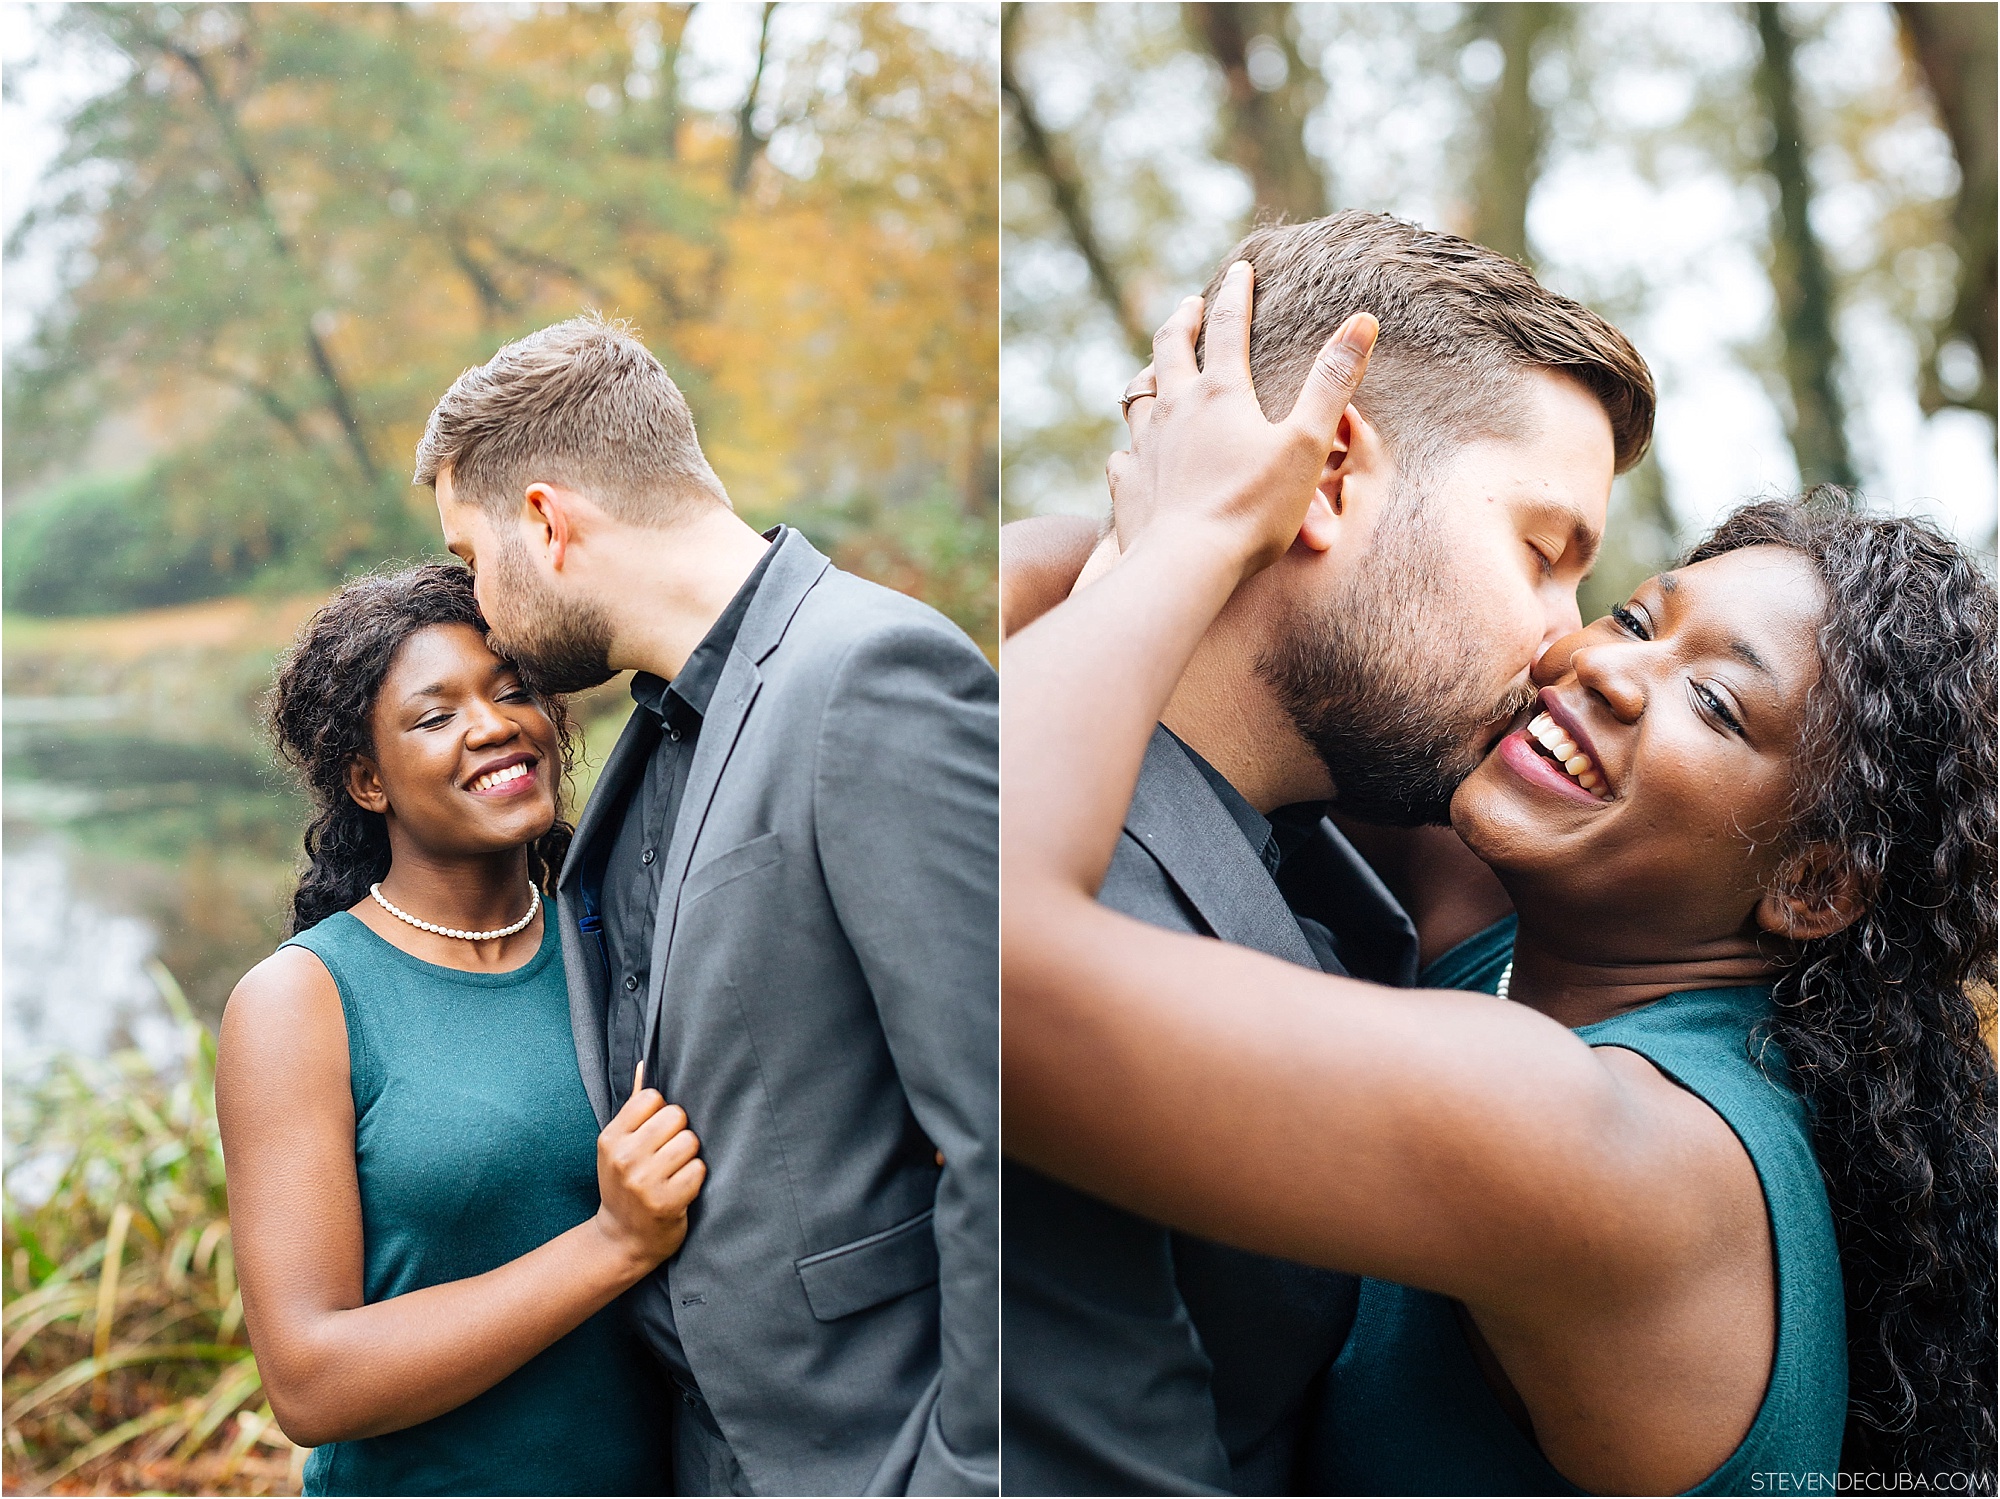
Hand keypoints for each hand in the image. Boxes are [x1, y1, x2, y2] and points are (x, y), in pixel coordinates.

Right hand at [593, 1065, 705, 1271]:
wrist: (621, 1240)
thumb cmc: (624, 1184)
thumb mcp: (618, 1146)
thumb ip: (634, 1107)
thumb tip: (645, 1063)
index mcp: (611, 1138)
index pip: (653, 1097)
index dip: (662, 1113)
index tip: (656, 1134)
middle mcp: (624, 1158)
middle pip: (676, 1116)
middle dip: (679, 1133)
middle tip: (668, 1155)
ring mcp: (644, 1181)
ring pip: (691, 1141)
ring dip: (689, 1156)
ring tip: (674, 1172)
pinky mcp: (666, 1202)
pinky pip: (699, 1169)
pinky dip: (695, 1178)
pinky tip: (680, 1189)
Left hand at [1106, 260, 1377, 578]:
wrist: (1186, 563)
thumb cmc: (1253, 509)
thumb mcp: (1307, 444)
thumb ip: (1331, 383)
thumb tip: (1363, 320)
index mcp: (1220, 393)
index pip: (1229, 327)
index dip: (1236, 294)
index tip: (1240, 270)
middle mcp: (1174, 409)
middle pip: (1170, 349)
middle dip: (1183, 321)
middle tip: (1189, 305)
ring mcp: (1143, 445)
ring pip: (1138, 396)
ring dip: (1148, 376)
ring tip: (1153, 370)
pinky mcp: (1126, 483)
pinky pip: (1121, 455)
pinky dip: (1128, 446)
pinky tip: (1131, 451)